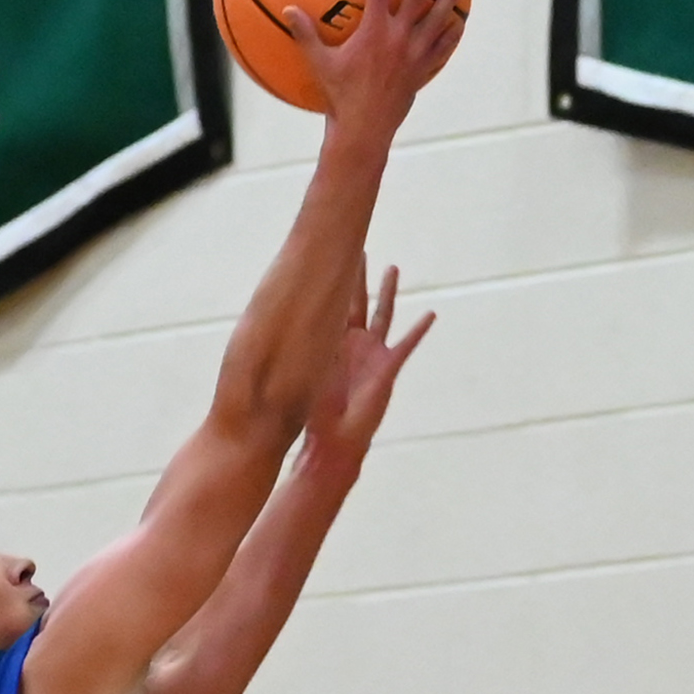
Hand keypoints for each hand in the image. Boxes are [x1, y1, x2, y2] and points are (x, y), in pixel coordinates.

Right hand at [289, 0, 465, 132]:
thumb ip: (305, 35)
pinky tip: (459, 23)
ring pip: (437, 19)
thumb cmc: (340, 97)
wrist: (364, 129)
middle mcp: (398, 38)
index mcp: (374, 32)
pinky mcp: (421, 71)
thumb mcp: (320, 64)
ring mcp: (413, 55)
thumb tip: (287, 10)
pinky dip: (451, 35)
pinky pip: (441, 49)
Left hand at [298, 262, 434, 479]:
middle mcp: (351, 345)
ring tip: (393, 268)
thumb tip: (263, 330)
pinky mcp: (388, 370)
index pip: (329, 305)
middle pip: (357, 302)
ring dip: (388, 292)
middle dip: (358, 276)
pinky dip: (419, 330)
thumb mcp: (298, 376)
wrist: (331, 444)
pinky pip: (407, 345)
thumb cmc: (311, 416)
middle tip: (358, 249)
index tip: (324, 256)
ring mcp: (372, 355)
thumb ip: (290, 354)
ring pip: (383, 315)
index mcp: (329, 344)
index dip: (329, 283)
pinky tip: (430, 314)